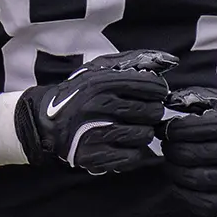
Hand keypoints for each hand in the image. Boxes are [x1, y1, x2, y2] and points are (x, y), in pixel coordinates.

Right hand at [16, 49, 175, 173]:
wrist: (46, 120)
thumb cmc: (80, 92)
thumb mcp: (102, 68)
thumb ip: (136, 60)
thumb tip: (170, 61)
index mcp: (104, 82)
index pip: (152, 86)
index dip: (157, 91)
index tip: (152, 94)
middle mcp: (100, 106)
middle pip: (153, 112)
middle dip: (152, 112)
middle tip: (141, 112)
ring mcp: (97, 132)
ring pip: (145, 135)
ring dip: (143, 132)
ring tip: (130, 128)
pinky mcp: (94, 156)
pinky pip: (133, 157)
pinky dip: (133, 151)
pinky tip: (123, 144)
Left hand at [160, 86, 216, 214]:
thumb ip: (200, 98)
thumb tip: (169, 101)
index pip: (191, 128)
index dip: (170, 131)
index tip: (164, 132)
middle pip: (190, 154)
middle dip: (170, 152)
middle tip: (167, 150)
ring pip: (195, 178)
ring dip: (174, 173)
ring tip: (171, 166)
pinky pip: (206, 203)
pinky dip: (185, 196)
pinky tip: (180, 187)